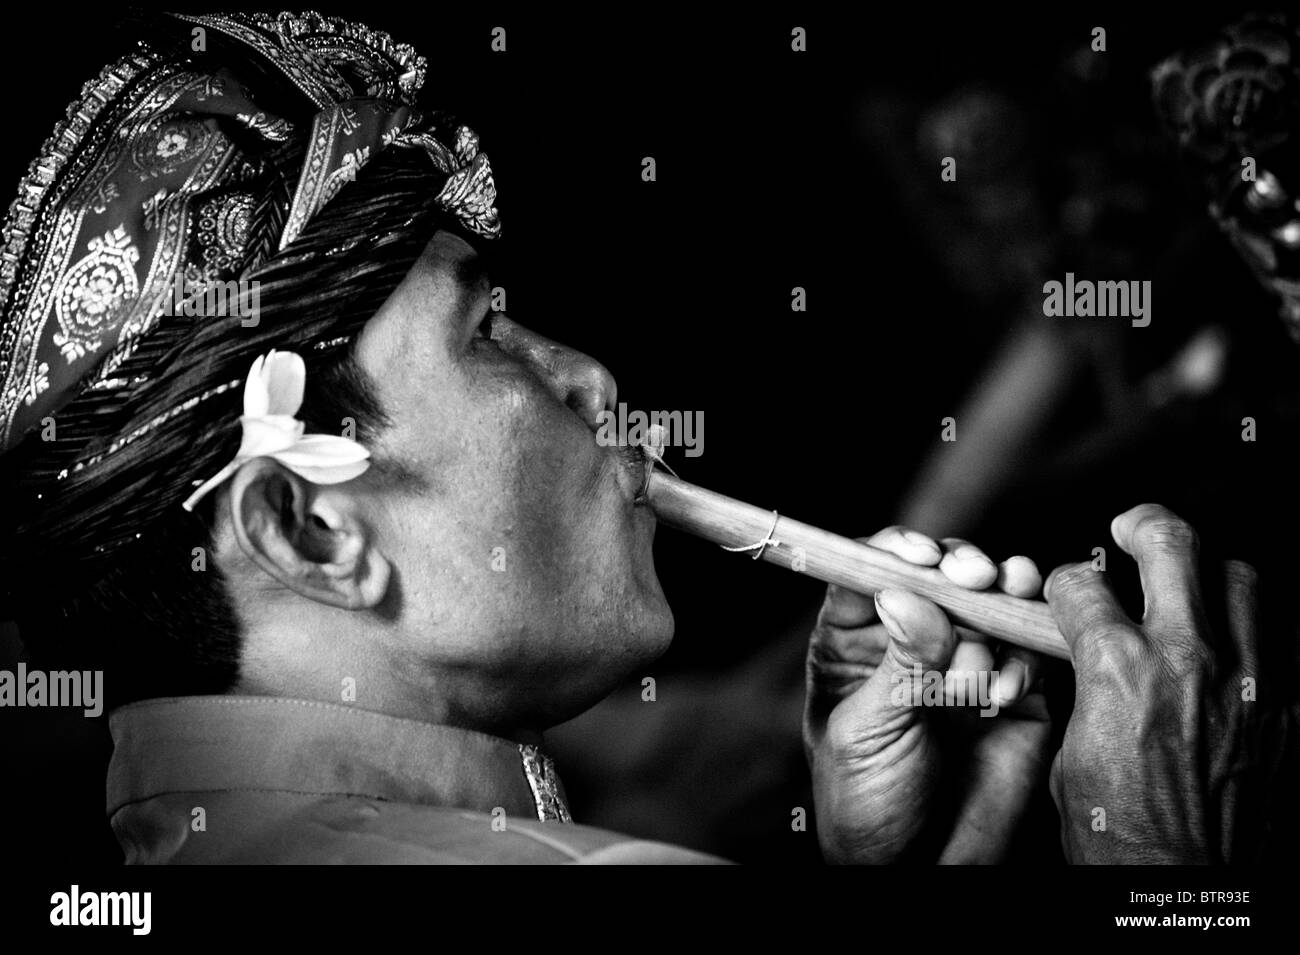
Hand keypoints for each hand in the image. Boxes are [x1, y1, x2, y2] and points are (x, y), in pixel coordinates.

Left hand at [804, 528, 1051, 863]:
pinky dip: (1021, 664)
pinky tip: (1002, 697)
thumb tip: (909, 595)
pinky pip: (1027, 653)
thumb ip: (897, 663)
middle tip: (975, 577)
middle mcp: (913, 639)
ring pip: (991, 603)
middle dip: (960, 568)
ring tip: (988, 648)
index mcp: (856, 639)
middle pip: (939, 574)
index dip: (896, 550)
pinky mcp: (1016, 690)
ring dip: (998, 607)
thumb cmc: (867, 802)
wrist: (920, 867)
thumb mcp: (868, 729)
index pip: (871, 571)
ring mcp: (967, 659)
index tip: (920, 556)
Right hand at [1044, 503, 1277, 863]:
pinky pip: (1281, 638)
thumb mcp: (1068, 749)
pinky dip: (1253, 630)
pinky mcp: (1286, 710)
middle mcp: (1187, 658)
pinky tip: (1231, 643)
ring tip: (1193, 584)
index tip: (1068, 590)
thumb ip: (1082, 687)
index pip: (1082, 584)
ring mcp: (1247, 679)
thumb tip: (1085, 658)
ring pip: (1242, 577)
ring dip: (1210, 573)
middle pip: (1174, 543)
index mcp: (1118, 668)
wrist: (1181, 884)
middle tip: (1132, 528)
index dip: (1065, 583)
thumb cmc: (1119, 831)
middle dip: (1144, 524)